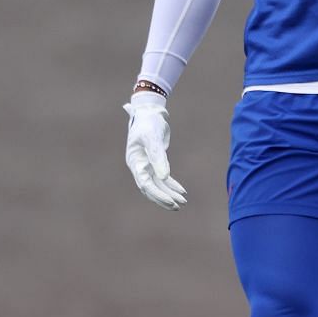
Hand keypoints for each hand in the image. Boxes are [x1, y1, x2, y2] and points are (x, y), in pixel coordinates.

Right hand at [124, 91, 187, 209]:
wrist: (149, 111)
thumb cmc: (149, 122)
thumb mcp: (153, 138)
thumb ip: (158, 158)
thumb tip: (164, 178)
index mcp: (135, 162)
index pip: (145, 184)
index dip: (158, 195)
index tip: (171, 202)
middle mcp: (139, 166)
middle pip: (151, 188)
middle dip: (164, 198)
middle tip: (178, 206)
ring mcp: (146, 165)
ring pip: (158, 184)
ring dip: (169, 193)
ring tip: (182, 202)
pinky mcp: (155, 162)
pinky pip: (162, 178)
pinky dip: (171, 184)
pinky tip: (181, 191)